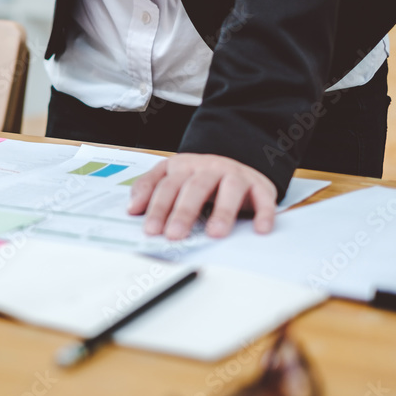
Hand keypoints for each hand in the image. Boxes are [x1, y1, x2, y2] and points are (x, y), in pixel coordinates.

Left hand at [127, 153, 276, 239]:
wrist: (236, 160)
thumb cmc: (199, 176)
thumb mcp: (170, 176)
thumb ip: (148, 188)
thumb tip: (132, 209)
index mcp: (183, 166)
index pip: (167, 186)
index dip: (157, 207)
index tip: (151, 229)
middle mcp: (209, 167)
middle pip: (194, 187)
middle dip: (183, 212)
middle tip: (175, 235)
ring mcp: (235, 174)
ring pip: (229, 189)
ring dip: (222, 211)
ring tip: (215, 234)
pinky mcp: (259, 184)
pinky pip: (263, 197)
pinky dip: (264, 212)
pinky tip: (260, 228)